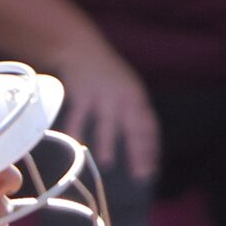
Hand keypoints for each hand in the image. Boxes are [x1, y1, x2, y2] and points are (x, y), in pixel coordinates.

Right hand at [47, 37, 158, 181]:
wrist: (82, 49)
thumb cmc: (104, 77)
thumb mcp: (124, 91)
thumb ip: (130, 116)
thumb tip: (134, 151)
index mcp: (137, 99)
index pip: (149, 127)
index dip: (151, 150)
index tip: (150, 173)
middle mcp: (124, 96)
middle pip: (134, 127)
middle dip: (138, 151)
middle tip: (139, 175)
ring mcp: (104, 94)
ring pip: (108, 121)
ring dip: (108, 142)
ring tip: (107, 163)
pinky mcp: (83, 91)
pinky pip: (79, 113)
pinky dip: (76, 128)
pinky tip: (75, 144)